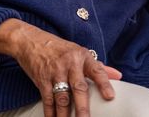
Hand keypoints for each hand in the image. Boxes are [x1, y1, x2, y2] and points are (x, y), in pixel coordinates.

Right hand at [0, 19, 120, 116]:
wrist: (30, 40)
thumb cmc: (57, 48)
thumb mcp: (78, 52)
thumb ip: (98, 66)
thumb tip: (118, 76)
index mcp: (82, 56)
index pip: (97, 70)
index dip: (104, 83)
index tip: (110, 97)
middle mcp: (69, 63)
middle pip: (79, 88)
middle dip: (83, 107)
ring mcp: (55, 71)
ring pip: (62, 97)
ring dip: (65, 114)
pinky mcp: (42, 79)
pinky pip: (47, 99)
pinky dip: (50, 112)